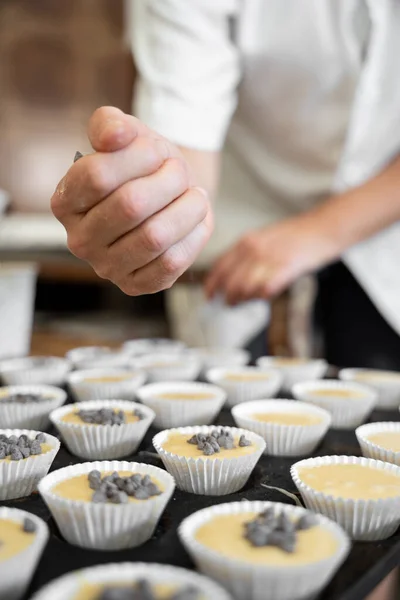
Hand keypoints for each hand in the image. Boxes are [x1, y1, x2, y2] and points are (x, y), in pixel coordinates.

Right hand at [51, 107, 212, 294]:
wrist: (167, 196)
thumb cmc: (141, 166)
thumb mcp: (125, 134)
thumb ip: (110, 124)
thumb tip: (115, 135)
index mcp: (65, 201)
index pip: (97, 176)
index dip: (137, 157)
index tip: (156, 150)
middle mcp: (79, 240)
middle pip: (131, 206)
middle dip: (168, 180)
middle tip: (180, 172)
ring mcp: (107, 268)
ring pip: (155, 237)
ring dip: (187, 208)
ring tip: (194, 194)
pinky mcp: (136, 285)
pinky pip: (172, 263)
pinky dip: (192, 236)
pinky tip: (193, 220)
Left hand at [204, 214, 338, 304]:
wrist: (323, 226)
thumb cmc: (296, 235)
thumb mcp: (264, 238)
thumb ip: (247, 254)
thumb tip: (232, 277)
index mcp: (246, 241)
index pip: (220, 266)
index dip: (211, 284)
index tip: (209, 296)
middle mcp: (254, 248)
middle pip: (230, 281)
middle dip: (227, 297)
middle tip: (230, 304)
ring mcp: (270, 258)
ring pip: (245, 287)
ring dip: (244, 299)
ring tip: (247, 302)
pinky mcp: (286, 267)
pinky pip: (266, 288)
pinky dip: (262, 296)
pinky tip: (266, 295)